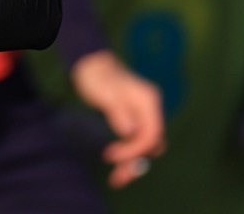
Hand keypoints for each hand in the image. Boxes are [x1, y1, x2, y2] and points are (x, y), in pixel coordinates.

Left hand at [70, 50, 164, 187]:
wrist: (91, 65)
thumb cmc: (97, 76)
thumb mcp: (105, 93)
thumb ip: (118, 112)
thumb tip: (129, 131)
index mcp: (149, 101)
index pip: (151, 134)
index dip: (134, 150)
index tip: (111, 155)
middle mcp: (152, 110)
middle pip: (152, 144)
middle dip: (136, 162)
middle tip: (117, 178)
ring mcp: (145, 116)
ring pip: (146, 147)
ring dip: (133, 163)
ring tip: (116, 179)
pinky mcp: (136, 121)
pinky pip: (137, 142)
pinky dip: (129, 154)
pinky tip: (118, 164)